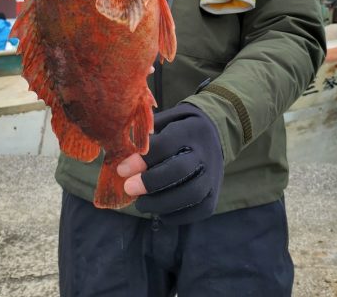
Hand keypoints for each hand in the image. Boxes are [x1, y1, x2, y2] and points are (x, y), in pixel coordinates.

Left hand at [117, 103, 223, 224]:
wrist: (215, 136)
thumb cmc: (179, 129)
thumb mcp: (164, 121)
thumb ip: (146, 137)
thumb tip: (123, 157)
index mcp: (190, 130)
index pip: (165, 145)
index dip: (141, 159)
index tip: (121, 169)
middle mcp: (205, 152)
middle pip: (180, 170)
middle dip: (151, 182)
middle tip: (129, 188)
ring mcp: (213, 175)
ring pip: (191, 193)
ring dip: (161, 203)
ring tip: (140, 203)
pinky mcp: (215, 195)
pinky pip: (198, 210)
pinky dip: (176, 216)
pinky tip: (158, 211)